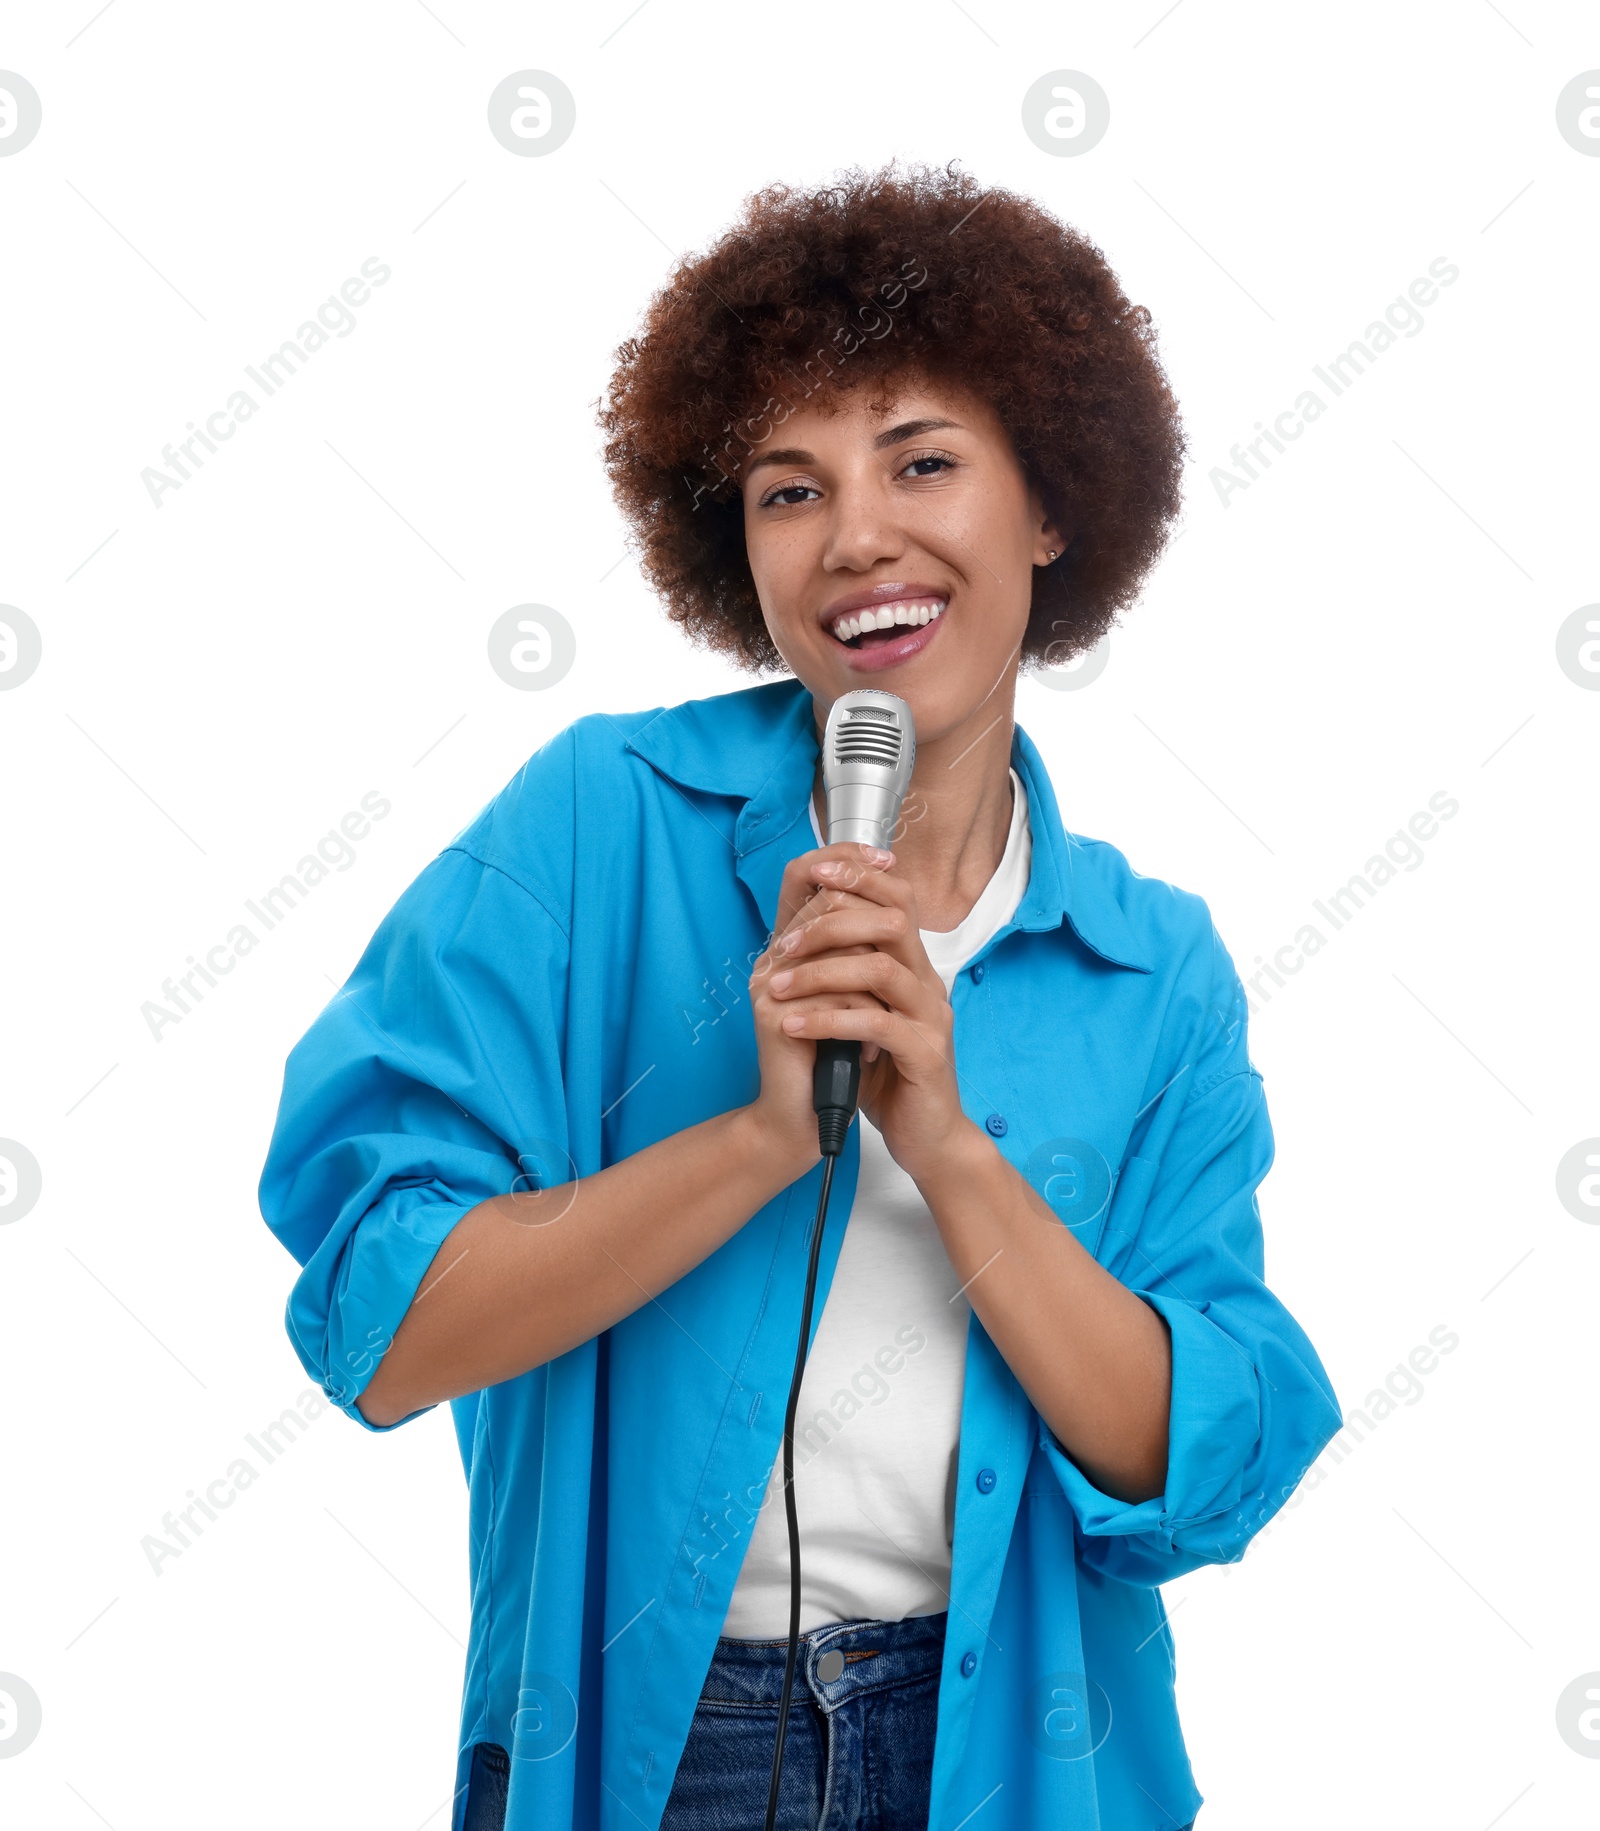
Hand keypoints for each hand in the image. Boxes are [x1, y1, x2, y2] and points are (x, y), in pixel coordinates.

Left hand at [758, 842, 974, 1186]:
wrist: (925, 1139)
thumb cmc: (888, 1077)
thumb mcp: (862, 1015)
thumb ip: (847, 974)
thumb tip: (803, 928)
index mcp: (915, 968)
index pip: (897, 900)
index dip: (857, 877)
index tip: (812, 875)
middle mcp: (928, 984)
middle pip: (892, 921)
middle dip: (831, 922)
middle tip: (782, 943)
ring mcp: (931, 1018)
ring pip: (880, 970)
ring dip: (821, 973)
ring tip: (775, 989)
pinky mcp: (925, 1055)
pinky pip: (875, 1024)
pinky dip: (828, 1020)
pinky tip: (792, 1025)